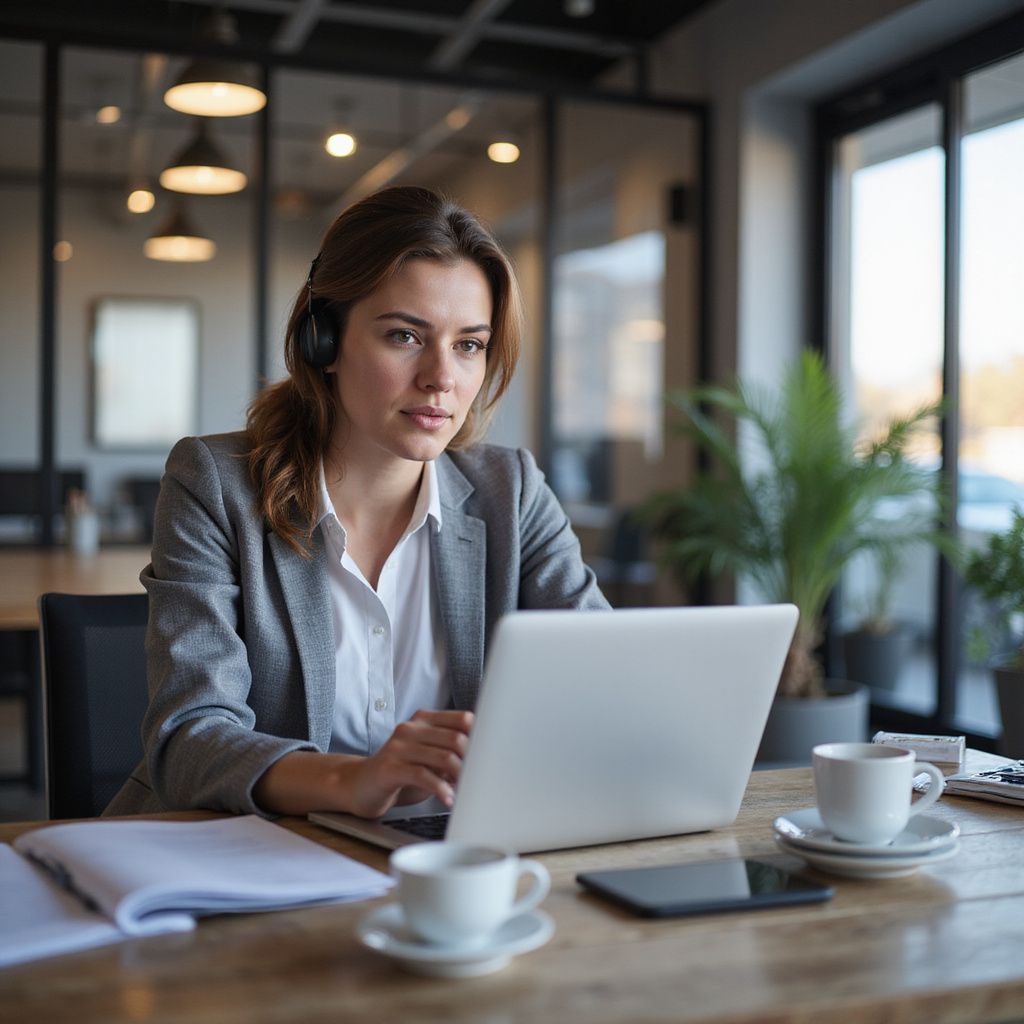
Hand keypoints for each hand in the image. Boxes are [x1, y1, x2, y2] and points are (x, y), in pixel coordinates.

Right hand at [345, 709, 473, 817]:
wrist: (360, 785)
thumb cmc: (400, 773)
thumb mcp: (428, 759)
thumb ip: (450, 754)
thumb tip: (484, 760)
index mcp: (424, 720)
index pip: (463, 719)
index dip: (481, 738)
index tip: (490, 757)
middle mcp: (411, 729)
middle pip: (456, 738)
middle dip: (472, 762)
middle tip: (478, 779)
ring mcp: (398, 746)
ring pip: (443, 756)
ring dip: (459, 777)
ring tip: (463, 790)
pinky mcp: (389, 767)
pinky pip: (423, 775)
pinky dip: (440, 789)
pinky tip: (447, 799)